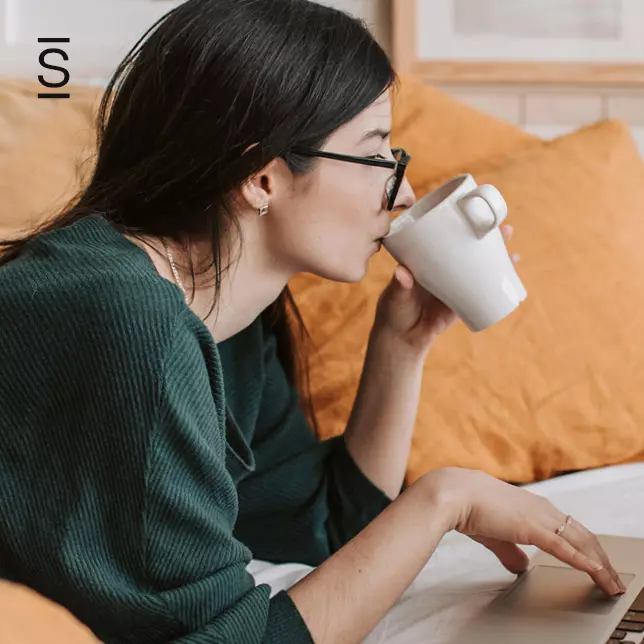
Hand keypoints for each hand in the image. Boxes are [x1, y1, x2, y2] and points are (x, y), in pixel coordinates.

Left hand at [374, 225, 517, 353]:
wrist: (402, 339)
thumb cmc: (393, 311)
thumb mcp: (395, 295)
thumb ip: (399, 285)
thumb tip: (403, 273)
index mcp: (428, 261)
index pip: (447, 237)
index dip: (463, 225)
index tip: (478, 214)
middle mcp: (444, 269)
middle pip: (469, 249)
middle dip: (489, 239)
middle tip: (505, 229)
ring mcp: (455, 286)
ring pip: (479, 268)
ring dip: (498, 260)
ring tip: (513, 253)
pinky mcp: (462, 304)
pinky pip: (483, 292)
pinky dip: (497, 285)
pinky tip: (510, 278)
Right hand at [422, 467, 625, 595]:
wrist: (454, 493)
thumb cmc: (469, 507)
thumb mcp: (495, 533)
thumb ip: (511, 550)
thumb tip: (522, 566)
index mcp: (534, 506)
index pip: (570, 528)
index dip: (587, 548)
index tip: (598, 565)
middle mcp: (542, 508)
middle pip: (584, 535)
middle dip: (602, 559)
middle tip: (614, 580)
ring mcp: (539, 516)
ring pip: (581, 541)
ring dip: (599, 564)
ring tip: (611, 583)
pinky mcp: (531, 527)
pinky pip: (563, 547)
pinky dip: (582, 561)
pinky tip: (595, 573)